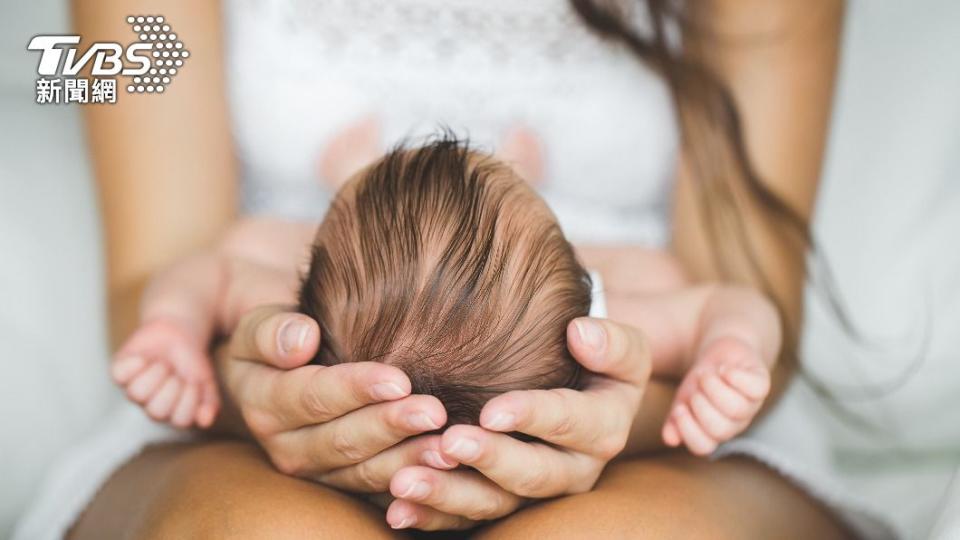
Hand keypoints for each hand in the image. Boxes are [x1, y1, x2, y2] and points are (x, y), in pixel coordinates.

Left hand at [112, 317, 218, 427]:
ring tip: (162, 364)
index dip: (190, 399)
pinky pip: (119, 376)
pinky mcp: (119, 372)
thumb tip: (206, 422)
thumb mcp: (206, 381)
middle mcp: (151, 405)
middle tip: (176, 373)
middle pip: (157, 412)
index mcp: (173, 411)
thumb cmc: (192, 361)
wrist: (179, 332)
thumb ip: (210, 402)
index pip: (181, 420)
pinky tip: (144, 358)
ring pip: (137, 394)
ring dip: (155, 374)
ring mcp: (134, 390)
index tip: (195, 382)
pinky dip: (134, 364)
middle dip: (172, 388)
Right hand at [217, 305, 456, 488]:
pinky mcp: (345, 485)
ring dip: (409, 461)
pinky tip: (446, 470)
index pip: (314, 397)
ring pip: (365, 472)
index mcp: (264, 405)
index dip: (356, 389)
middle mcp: (288, 448)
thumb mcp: (258, 326)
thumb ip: (271, 332)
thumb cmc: (277, 339)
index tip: (399, 380)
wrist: (279, 371)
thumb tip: (301, 339)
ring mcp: (318, 472)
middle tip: (435, 413)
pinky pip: (380, 490)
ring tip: (447, 447)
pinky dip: (414, 482)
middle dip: (391, 427)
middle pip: (344, 441)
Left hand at [383, 317, 651, 530]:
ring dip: (449, 495)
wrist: (583, 389)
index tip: (492, 411)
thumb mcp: (621, 349)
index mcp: (603, 429)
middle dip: (490, 460)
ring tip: (406, 481)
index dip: (534, 417)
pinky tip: (398, 509)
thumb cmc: (595, 359)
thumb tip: (581, 333)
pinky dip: (431, 515)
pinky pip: (467, 519)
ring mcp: (535, 493)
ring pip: (496, 504)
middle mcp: (574, 470)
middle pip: (533, 474)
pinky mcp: (503, 503)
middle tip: (449, 442)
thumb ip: (611, 342)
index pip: (571, 423)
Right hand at [662, 335, 770, 454]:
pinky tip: (724, 369)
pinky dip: (736, 377)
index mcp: (713, 431)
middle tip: (696, 388)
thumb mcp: (683, 400)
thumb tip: (670, 440)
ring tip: (706, 374)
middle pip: (721, 430)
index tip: (679, 408)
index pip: (702, 446)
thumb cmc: (701, 382)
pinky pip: (756, 388)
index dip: (688, 430)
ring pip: (737, 409)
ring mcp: (750, 405)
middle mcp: (734, 423)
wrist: (720, 355)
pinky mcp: (761, 384)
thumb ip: (675, 420)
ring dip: (715, 388)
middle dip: (702, 406)